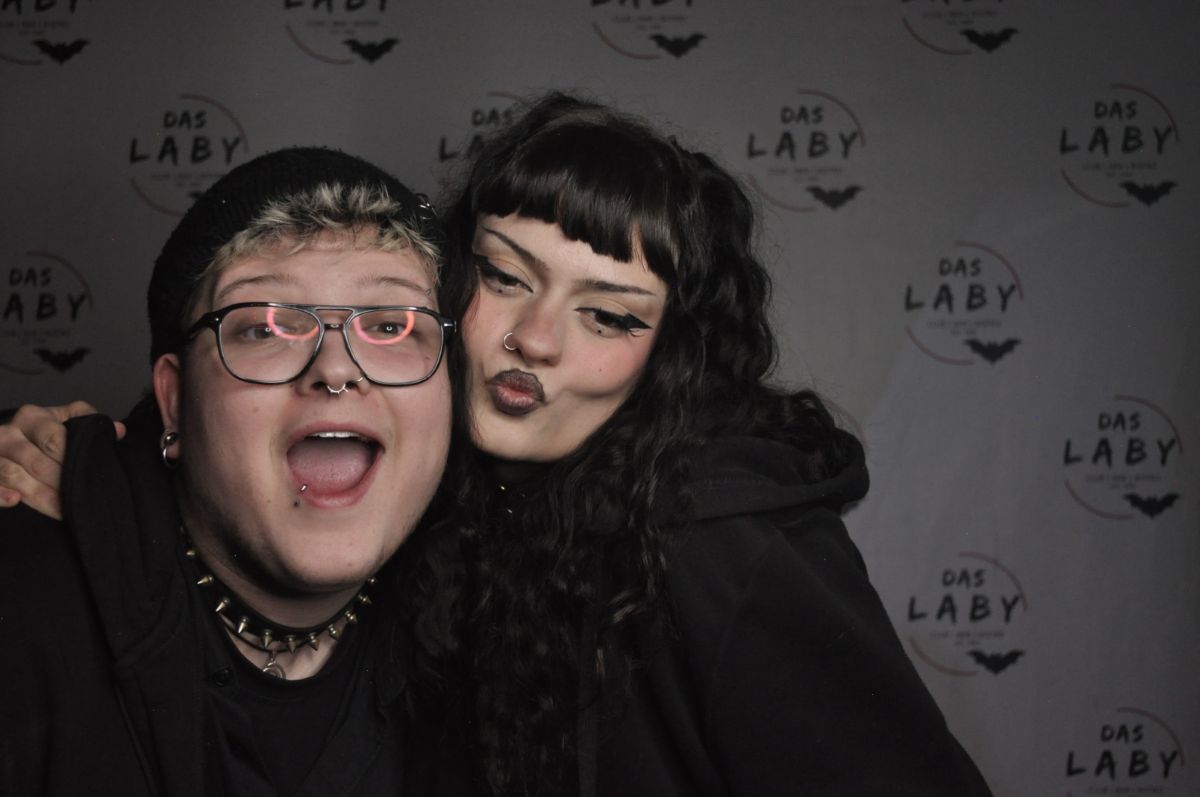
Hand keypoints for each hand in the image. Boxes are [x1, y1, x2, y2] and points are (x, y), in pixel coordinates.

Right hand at [0, 402, 125, 519]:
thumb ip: (88, 422)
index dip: (71, 460)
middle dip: (60, 483)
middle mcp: (8, 433)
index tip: (88, 476)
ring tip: (62, 511)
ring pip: (14, 475)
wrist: (7, 441)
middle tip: (80, 501)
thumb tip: (119, 430)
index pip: (54, 439)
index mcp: (32, 417)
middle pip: (36, 462)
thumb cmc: (42, 433)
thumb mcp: (63, 421)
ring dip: (39, 495)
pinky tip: (15, 501)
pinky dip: (0, 494)